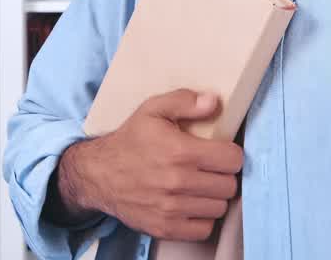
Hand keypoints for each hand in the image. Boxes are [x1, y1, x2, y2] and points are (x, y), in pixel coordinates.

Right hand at [57, 89, 243, 240]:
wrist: (98, 174)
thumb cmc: (129, 141)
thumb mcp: (153, 109)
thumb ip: (185, 101)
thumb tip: (213, 101)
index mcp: (180, 151)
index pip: (232, 159)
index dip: (231, 154)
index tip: (222, 152)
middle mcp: (177, 182)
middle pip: (229, 185)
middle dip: (223, 175)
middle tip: (211, 169)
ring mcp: (171, 209)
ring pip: (219, 207)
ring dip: (213, 197)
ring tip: (201, 186)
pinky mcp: (164, 228)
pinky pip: (203, 229)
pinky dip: (202, 218)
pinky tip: (192, 204)